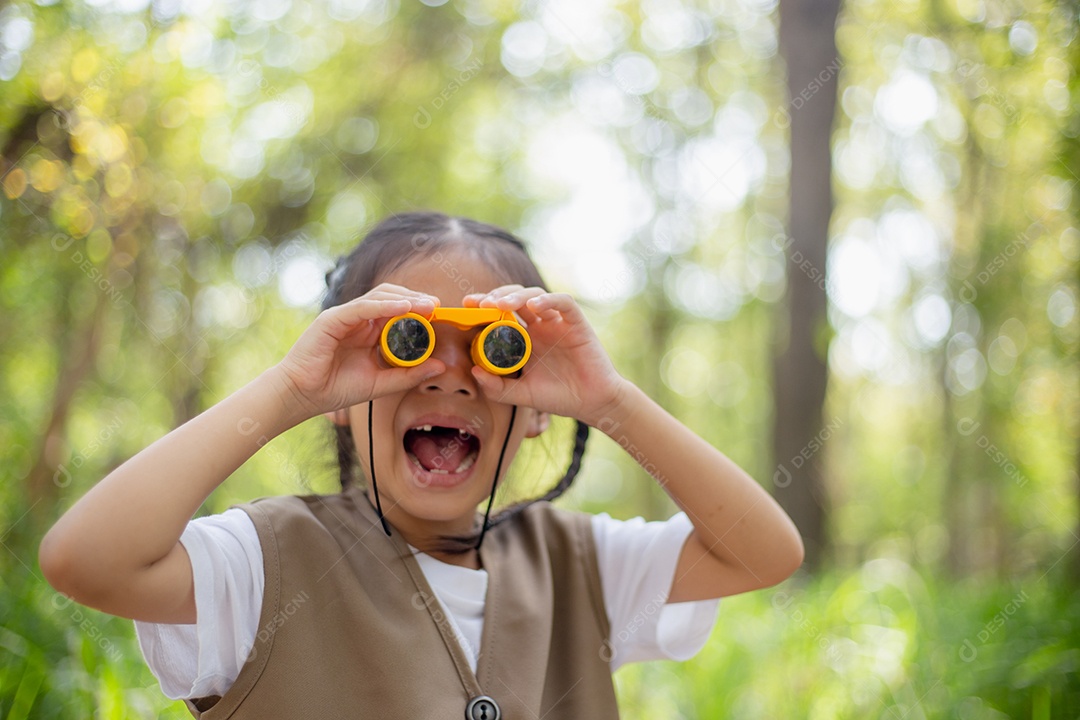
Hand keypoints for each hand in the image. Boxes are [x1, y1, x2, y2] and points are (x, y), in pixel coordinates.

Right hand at [272, 284, 444, 418]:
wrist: (303, 396)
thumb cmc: (337, 388)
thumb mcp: (381, 383)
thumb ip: (409, 375)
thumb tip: (440, 366)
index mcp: (369, 332)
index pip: (398, 312)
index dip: (419, 310)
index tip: (440, 314)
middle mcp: (359, 320)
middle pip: (391, 298)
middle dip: (416, 299)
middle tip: (438, 305)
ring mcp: (346, 316)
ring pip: (379, 297)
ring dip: (405, 298)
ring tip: (427, 305)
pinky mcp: (333, 319)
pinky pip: (362, 307)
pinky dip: (384, 305)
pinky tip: (404, 307)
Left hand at [463, 286, 627, 425]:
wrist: (591, 403)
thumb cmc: (558, 397)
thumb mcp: (521, 394)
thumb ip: (497, 388)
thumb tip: (473, 370)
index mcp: (524, 339)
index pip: (500, 314)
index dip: (484, 305)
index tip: (467, 305)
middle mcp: (539, 326)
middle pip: (514, 298)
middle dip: (496, 296)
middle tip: (481, 303)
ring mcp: (557, 322)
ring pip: (535, 295)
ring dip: (517, 296)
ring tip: (502, 304)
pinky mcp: (576, 322)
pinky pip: (563, 303)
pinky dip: (548, 300)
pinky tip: (533, 306)